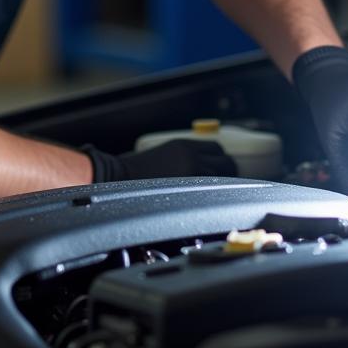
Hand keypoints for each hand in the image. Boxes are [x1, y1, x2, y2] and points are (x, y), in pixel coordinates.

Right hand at [83, 139, 237, 181]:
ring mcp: (192, 175)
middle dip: (228, 171)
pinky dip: (212, 196)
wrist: (119, 176)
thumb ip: (184, 156)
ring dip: (222, 185)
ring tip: (217, 193)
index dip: (222, 158)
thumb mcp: (165, 153)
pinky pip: (210, 194)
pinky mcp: (187, 192)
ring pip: (221, 180)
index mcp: (185, 146)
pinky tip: (208, 201)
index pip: (217, 148)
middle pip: (226, 163)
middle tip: (226, 180)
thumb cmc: (136, 167)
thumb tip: (202, 165)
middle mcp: (192, 158)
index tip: (221, 165)